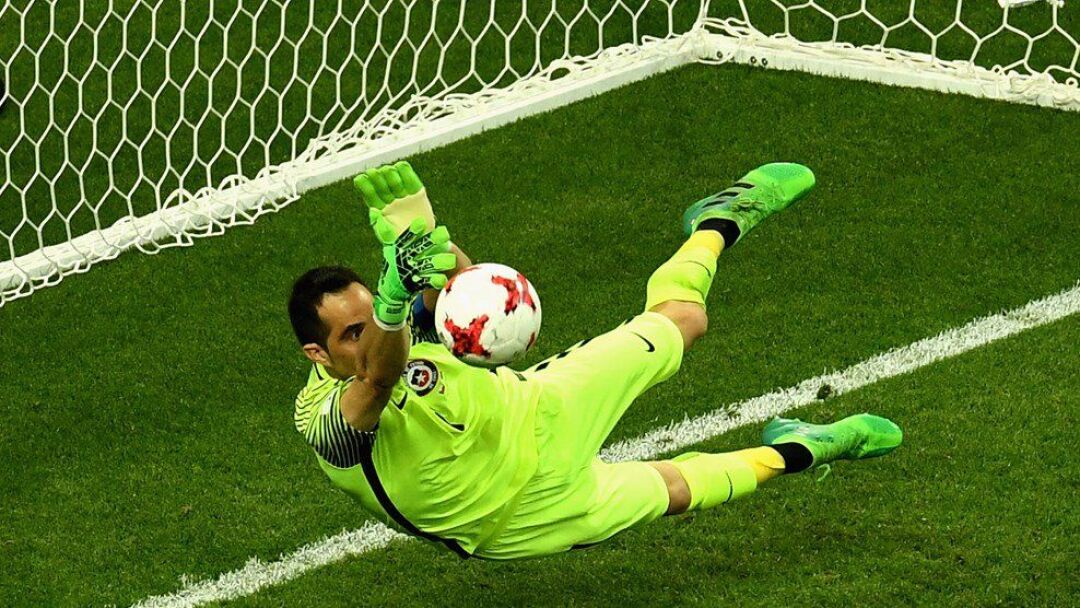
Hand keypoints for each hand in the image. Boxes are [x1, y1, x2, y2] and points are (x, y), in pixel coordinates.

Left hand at [354, 161, 435, 236]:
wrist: (423, 241)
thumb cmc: (402, 241)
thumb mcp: (388, 236)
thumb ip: (379, 225)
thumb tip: (373, 211)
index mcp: (377, 206)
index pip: (367, 191)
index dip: (364, 184)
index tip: (361, 179)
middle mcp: (387, 197)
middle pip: (378, 180)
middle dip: (376, 177)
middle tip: (376, 174)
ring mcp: (402, 193)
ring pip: (391, 174)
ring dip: (390, 173)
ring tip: (392, 179)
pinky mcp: (416, 190)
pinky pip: (408, 175)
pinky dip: (404, 169)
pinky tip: (401, 167)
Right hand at [369, 208, 455, 329]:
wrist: (391, 289)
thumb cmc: (393, 261)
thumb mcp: (388, 246)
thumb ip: (384, 230)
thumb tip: (374, 212)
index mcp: (398, 248)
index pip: (405, 237)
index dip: (413, 231)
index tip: (422, 223)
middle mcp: (404, 259)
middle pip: (419, 249)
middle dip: (431, 241)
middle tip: (445, 233)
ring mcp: (410, 272)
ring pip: (425, 265)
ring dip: (438, 262)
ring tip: (451, 260)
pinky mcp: (416, 284)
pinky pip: (426, 282)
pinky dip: (433, 281)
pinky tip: (443, 279)